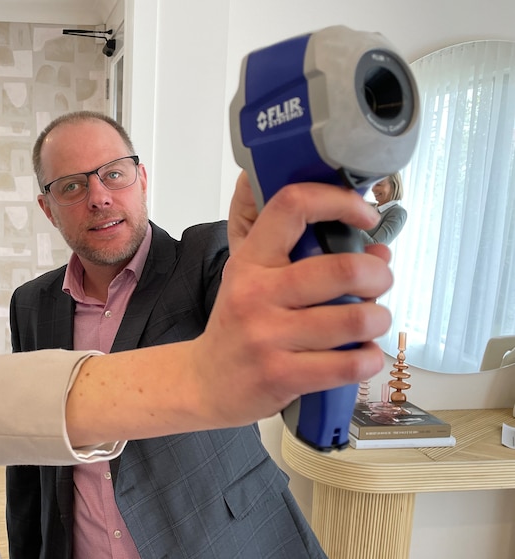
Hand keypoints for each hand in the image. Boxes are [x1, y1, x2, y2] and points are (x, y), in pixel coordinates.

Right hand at [198, 177, 392, 426]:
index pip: (293, 206)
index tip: (365, 216)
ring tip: (372, 322)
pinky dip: (369, 359)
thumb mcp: (256, 283)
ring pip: (355, 320)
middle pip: (343, 269)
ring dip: (378, 319)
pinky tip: (361, 355)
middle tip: (379, 282)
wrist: (205, 383)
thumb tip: (378, 252)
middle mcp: (255, 293)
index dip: (340, 202)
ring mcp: (267, 336)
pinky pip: (350, 364)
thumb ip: (308, 262)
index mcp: (251, 261)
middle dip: (378, 275)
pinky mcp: (281, 375)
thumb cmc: (240, 328)